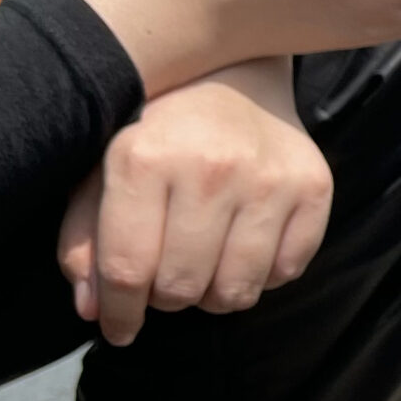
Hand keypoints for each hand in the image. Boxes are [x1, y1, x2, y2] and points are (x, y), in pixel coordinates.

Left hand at [57, 57, 331, 345]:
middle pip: (183, 287)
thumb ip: (85, 237)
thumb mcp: (101, 170)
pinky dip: (261, 277)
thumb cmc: (155, 127)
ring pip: (237, 290)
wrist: (234, 71)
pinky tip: (242, 250)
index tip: (118, 330)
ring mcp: (270, 179)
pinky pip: (286, 272)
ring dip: (213, 296)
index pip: (128, 270)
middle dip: (166, 300)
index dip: (119, 313)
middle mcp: (211, 168)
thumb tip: (92, 309)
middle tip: (164, 283)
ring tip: (203, 271)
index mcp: (143, 157)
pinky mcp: (315, 186)